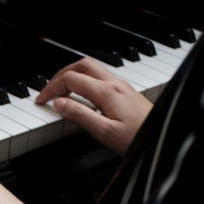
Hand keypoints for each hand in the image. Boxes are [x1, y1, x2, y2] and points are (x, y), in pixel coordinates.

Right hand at [35, 58, 152, 154]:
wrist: (161, 138)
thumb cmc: (136, 138)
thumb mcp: (103, 131)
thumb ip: (79, 115)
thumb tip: (59, 103)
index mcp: (107, 92)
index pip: (71, 79)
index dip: (52, 88)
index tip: (42, 100)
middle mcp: (115, 84)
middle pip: (81, 65)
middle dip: (61, 75)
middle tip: (48, 91)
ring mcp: (120, 85)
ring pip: (91, 68)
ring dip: (72, 75)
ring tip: (60, 91)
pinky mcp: (124, 91)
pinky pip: (99, 77)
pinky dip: (83, 81)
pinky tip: (80, 95)